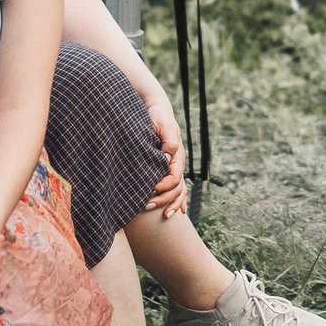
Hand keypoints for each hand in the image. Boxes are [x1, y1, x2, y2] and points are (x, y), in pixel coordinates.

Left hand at [142, 95, 187, 218]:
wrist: (156, 110)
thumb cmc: (157, 117)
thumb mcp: (163, 124)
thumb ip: (169, 140)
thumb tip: (168, 155)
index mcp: (177, 155)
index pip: (174, 177)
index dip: (163, 187)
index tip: (150, 190)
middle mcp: (177, 163)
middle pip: (176, 188)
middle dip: (164, 200)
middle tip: (146, 206)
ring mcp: (174, 167)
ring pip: (178, 191)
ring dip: (169, 203)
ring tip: (162, 215)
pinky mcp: (167, 169)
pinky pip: (176, 188)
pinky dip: (178, 201)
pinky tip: (176, 212)